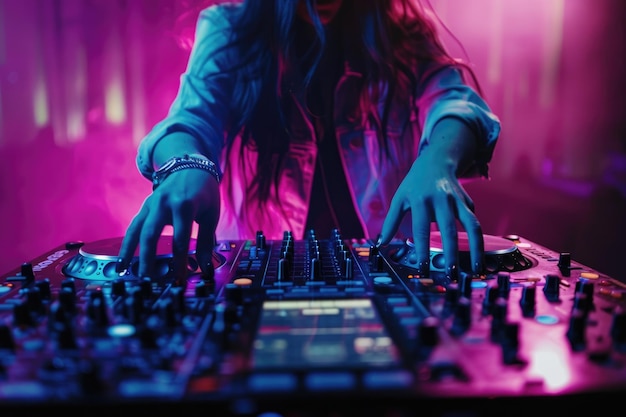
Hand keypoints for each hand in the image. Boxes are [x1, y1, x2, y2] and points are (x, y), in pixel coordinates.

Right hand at [117, 168, 219, 282]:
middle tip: (148, 279)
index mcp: (184, 205)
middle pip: (151, 234)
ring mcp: (151, 204)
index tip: (178, 280)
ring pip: (136, 230)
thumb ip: (206, 243)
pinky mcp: (145, 206)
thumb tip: (206, 270)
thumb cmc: (204, 193)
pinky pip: (133, 226)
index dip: (178, 262)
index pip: (180, 240)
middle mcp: (164, 204)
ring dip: (129, 252)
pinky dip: (127, 243)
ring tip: (123, 271)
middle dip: (148, 259)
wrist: (191, 167)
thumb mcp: (210, 216)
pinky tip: (122, 260)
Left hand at [378, 118, 483, 277]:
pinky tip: (475, 254)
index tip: (423, 268)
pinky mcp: (469, 203)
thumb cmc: (415, 184)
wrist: (437, 161)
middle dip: (451, 255)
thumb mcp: (399, 198)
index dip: (422, 250)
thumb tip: (380, 244)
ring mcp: (459, 201)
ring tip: (476, 270)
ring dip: (476, 249)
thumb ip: (390, 222)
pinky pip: (473, 222)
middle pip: (449, 230)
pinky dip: (476, 240)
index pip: (421, 230)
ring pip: (472, 226)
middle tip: (451, 275)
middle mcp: (442, 201)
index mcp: (421, 201)